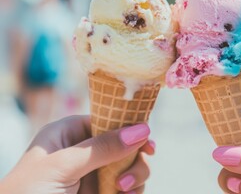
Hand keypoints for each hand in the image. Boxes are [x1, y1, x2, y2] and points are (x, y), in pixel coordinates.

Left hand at [0, 115, 154, 193]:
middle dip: (134, 156)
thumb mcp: (63, 165)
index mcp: (68, 133)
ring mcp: (94, 173)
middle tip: (134, 170)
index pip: (107, 119)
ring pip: (130, 165)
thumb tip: (141, 129)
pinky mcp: (100, 192)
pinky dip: (132, 190)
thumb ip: (102, 148)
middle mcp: (84, 150)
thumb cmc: (28, 193)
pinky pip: (127, 186)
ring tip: (122, 189)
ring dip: (135, 175)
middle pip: (124, 143)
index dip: (128, 126)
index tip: (147, 137)